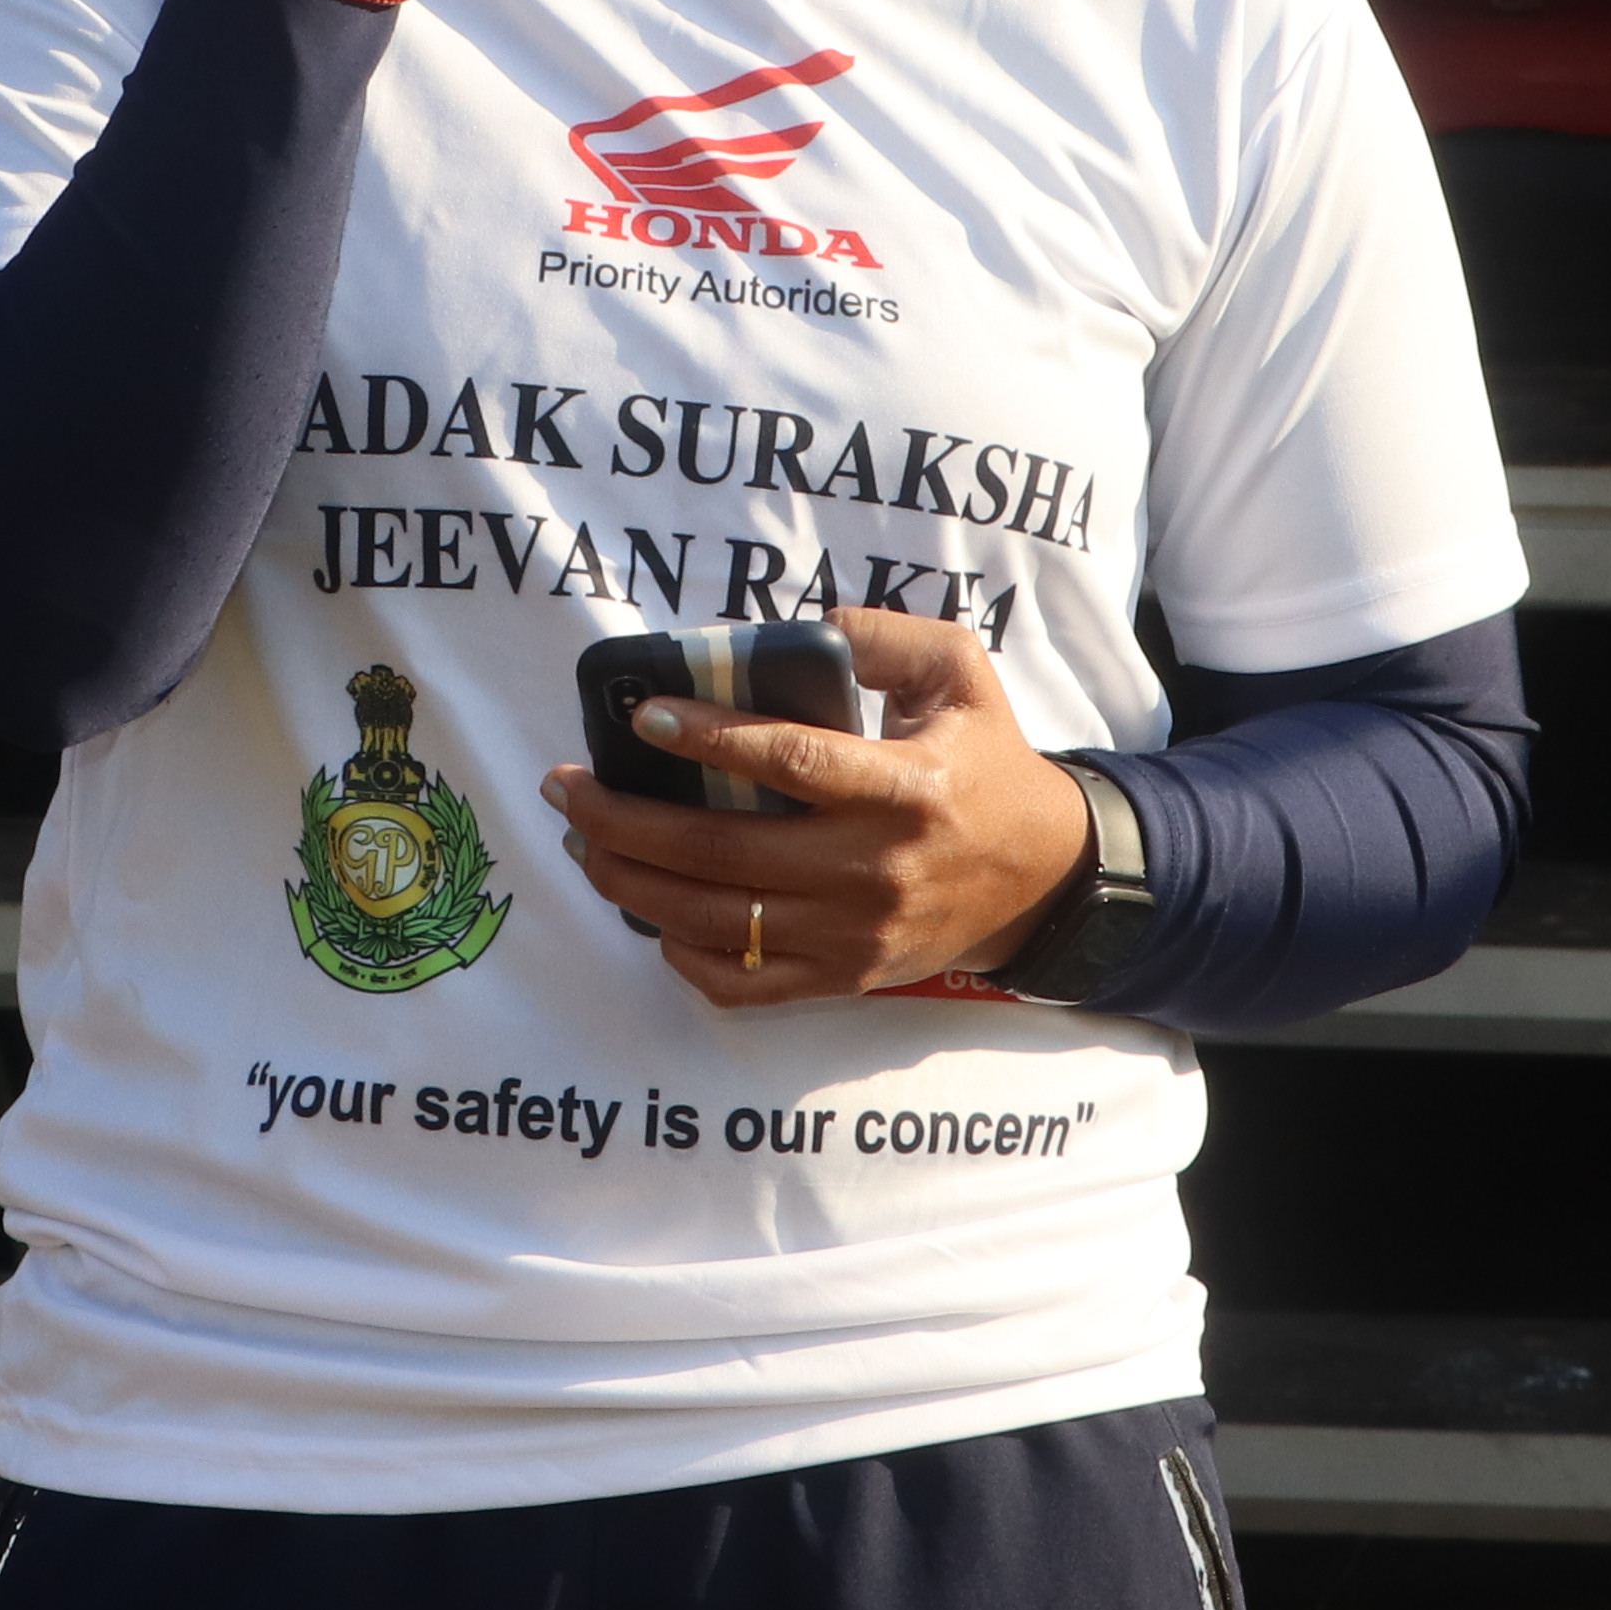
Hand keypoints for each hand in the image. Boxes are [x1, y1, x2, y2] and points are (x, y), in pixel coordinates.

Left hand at [542, 611, 1100, 1009]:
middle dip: (626, 819)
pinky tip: (650, 916)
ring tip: (583, 842)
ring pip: (716, 919)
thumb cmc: (989, 764)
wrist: (1043, 879)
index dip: (708, 738)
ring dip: (631, 882)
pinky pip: (744, 983)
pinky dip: (683, 956)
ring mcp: (854, 933)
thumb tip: (807, 625)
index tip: (641, 715)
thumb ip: (886, 637)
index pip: (791, 762)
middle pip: (724, 851)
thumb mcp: (960, 674)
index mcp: (903, 786)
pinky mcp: (845, 977)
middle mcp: (873, 867)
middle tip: (567, 788)